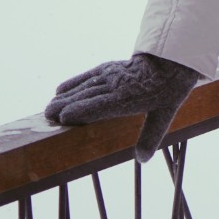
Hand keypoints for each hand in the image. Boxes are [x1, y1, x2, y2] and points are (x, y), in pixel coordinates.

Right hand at [44, 53, 203, 161]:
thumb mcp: (165, 114)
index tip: (64, 119)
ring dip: (64, 96)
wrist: (171, 59)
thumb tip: (142, 159)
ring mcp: (110, 74)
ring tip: (48, 109)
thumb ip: (151, 137)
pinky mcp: (108, 68)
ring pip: (83, 86)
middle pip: (86, 96)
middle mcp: (115, 84)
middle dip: (65, 106)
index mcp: (127, 97)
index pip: (100, 105)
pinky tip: (59, 90)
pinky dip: (72, 83)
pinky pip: (87, 76)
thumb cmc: (168, 89)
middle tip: (47, 117)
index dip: (81, 111)